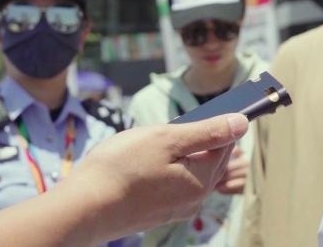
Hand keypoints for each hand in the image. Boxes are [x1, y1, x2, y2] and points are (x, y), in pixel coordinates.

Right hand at [56, 113, 248, 240]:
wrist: (80, 209)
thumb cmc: (120, 169)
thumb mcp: (167, 139)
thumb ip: (207, 131)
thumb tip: (242, 123)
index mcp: (201, 180)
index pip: (225, 144)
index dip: (219, 122)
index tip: (211, 107)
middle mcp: (193, 200)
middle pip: (209, 159)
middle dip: (198, 139)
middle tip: (174, 125)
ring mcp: (174, 210)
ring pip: (188, 171)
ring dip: (179, 154)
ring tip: (152, 143)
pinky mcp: (155, 214)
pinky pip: (171, 184)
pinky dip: (164, 169)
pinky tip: (142, 163)